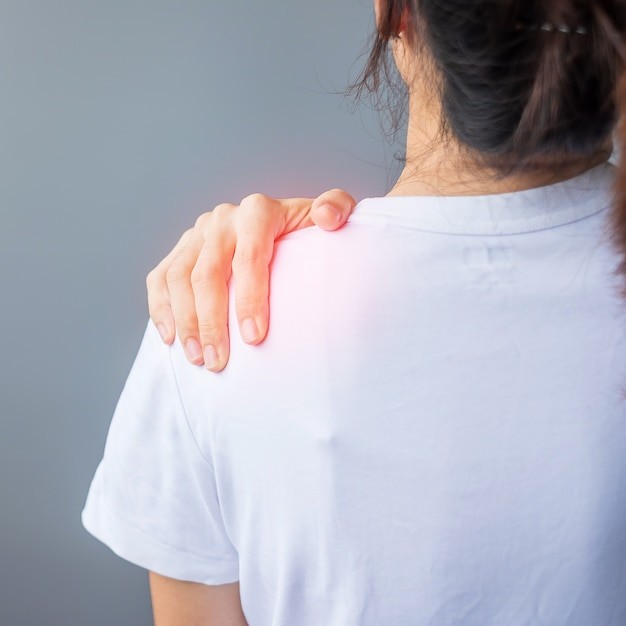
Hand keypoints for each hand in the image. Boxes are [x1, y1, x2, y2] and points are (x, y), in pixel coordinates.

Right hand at [146, 189, 355, 371]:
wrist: (283, 230)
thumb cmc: (309, 235)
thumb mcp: (332, 215)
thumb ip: (338, 207)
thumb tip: (327, 218)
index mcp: (257, 212)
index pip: (249, 256)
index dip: (250, 298)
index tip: (254, 337)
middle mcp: (223, 219)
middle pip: (207, 273)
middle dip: (211, 321)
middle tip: (218, 361)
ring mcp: (197, 234)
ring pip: (178, 278)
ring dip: (185, 322)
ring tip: (197, 358)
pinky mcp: (180, 250)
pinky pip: (159, 279)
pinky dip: (161, 310)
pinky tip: (171, 339)